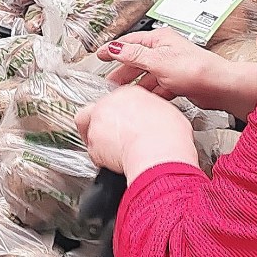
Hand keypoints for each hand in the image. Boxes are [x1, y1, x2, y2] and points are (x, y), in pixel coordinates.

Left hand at [76, 85, 196, 178]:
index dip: (119, 114)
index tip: (123, 124)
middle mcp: (110, 103)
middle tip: (112, 136)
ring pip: (87, 129)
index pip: (116, 100)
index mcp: (129, 93)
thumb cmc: (168, 135)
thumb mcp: (167, 112)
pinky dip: (100, 158)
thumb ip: (154, 111)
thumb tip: (154, 120)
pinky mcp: (93, 143)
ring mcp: (98, 122)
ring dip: (99, 140)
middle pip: (96, 110)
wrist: (159, 152)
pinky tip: (113, 163)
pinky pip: (91, 151)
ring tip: (113, 152)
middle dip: (101, 123)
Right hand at [99, 29, 256, 116]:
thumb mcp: (158, 61)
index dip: (114, 49)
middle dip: (122, 71)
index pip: (130, 42)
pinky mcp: (177, 82)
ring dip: (135, 85)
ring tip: (123, 95)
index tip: (100, 56)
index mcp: (159, 40)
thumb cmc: (195, 69)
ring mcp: (170, 67)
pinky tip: (143, 101)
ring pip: (146, 76)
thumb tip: (113, 48)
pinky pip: (157, 87)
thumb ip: (133, 55)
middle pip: (136, 60)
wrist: (219, 87)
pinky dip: (149, 94)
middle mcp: (165, 51)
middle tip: (109, 82)